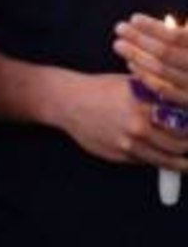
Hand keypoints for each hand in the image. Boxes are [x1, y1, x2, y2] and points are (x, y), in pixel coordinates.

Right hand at [58, 72, 187, 169]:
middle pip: (178, 142)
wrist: (69, 103)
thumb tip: (178, 103)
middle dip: (187, 145)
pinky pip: (146, 162)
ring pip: (166, 159)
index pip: (181, 120)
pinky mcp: (121, 155)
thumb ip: (153, 93)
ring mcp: (130, 143)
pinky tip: (162, 160)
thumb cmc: (100, 89)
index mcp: (144, 103)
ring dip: (180, 163)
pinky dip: (157, 162)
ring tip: (186, 164)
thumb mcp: (128, 83)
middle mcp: (139, 124)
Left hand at [114, 13, 187, 106]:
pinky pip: (162, 89)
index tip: (134, 18)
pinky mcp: (187, 102)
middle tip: (119, 27)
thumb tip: (168, 22)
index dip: (153, 27)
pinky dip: (144, 75)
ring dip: (136, 55)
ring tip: (119, 44)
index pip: (175, 36)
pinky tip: (130, 63)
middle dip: (139, 38)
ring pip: (161, 70)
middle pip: (165, 52)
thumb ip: (184, 33)